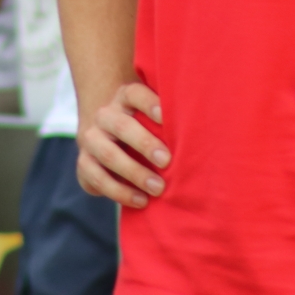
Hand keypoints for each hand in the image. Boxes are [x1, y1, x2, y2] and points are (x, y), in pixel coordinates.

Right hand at [75, 81, 170, 207]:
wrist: (106, 135)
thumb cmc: (145, 127)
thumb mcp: (154, 117)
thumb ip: (171, 119)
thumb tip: (209, 130)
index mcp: (124, 98)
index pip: (135, 94)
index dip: (150, 103)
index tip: (166, 116)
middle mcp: (105, 115)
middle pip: (122, 126)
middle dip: (145, 144)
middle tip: (167, 161)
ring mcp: (91, 139)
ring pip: (109, 154)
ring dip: (134, 173)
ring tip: (158, 188)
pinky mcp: (84, 164)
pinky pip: (97, 178)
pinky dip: (120, 192)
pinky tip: (141, 200)